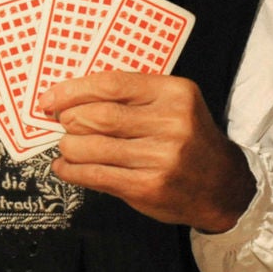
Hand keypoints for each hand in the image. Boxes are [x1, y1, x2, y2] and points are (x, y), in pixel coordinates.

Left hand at [40, 71, 256, 232]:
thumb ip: (132, 98)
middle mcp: (171, 123)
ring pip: (92, 147)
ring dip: (68, 147)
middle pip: (98, 116)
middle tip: (61, 123)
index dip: (73, 90)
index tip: (50, 98)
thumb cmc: (189, 141)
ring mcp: (160, 157)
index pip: (111, 84)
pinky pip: (96, 175)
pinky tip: (66, 167)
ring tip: (67, 147)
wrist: (222, 185)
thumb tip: (73, 99)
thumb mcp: (173, 105)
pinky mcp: (148, 187)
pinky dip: (72, 171)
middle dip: (69, 120)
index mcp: (175, 93)